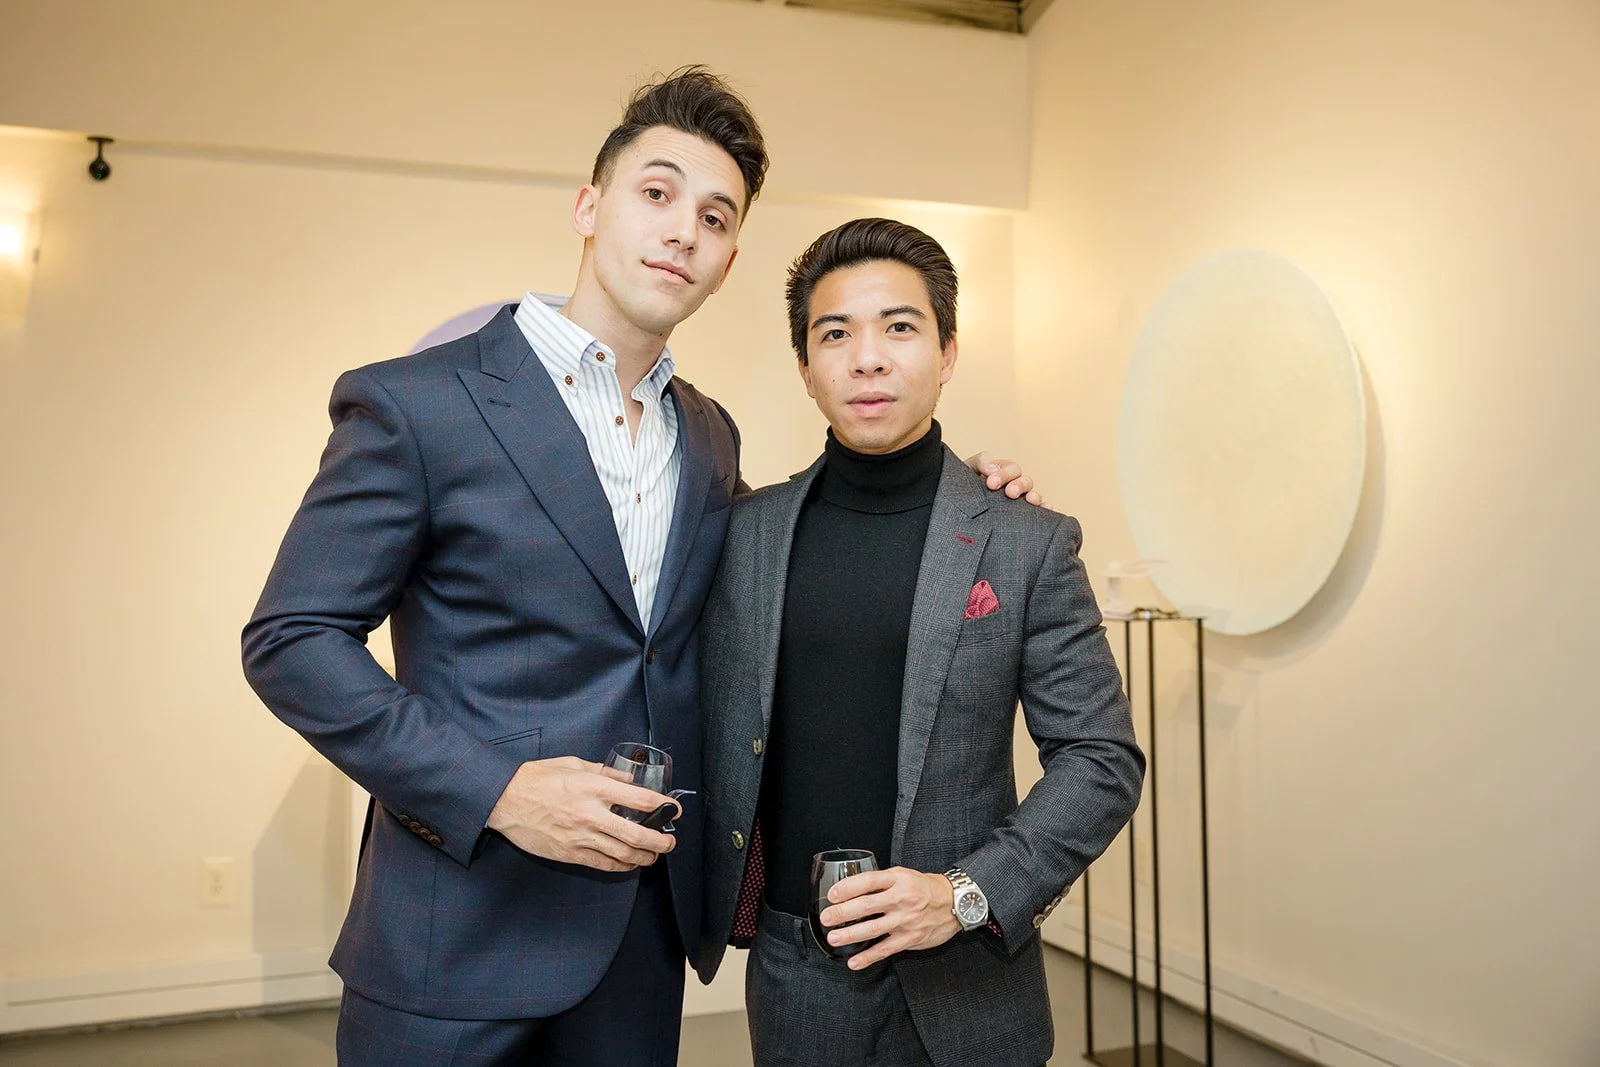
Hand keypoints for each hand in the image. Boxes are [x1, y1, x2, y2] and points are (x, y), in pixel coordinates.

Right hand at [486, 756, 677, 871]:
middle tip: (670, 842)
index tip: (674, 809)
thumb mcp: (572, 763)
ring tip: (654, 855)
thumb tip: (628, 779)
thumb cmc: (535, 778)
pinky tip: (630, 863)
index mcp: (593, 787)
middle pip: (636, 833)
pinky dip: (621, 866)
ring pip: (623, 854)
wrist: (503, 800)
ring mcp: (580, 836)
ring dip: (645, 857)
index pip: (639, 798)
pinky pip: (602, 864)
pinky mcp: (569, 853)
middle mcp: (590, 813)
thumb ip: (604, 772)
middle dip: (660, 841)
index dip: (662, 805)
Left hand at [820, 867, 960, 969]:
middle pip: (867, 905)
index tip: (832, 895)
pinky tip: (854, 962)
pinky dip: (868, 957)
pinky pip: (885, 949)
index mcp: (898, 879)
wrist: (955, 903)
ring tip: (834, 938)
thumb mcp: (904, 875)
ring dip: (850, 935)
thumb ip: (881, 882)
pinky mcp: (910, 939)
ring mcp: (906, 920)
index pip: (869, 881)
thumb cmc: (925, 888)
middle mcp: (902, 898)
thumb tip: (851, 889)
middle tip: (826, 917)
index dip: (848, 887)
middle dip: (843, 913)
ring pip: (873, 929)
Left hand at [965, 452, 1045, 507]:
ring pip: (1032, 495)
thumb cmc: (963, 486)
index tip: (991, 483)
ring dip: (1034, 496)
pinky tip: (1047, 509)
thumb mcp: (968, 469)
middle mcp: (1013, 485)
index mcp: (1002, 472)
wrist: (958, 510)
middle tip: (1010, 493)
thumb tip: (993, 468)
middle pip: (1024, 481)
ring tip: (1031, 500)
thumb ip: (981, 463)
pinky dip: (1045, 509)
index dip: (1003, 474)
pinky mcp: (1022, 516)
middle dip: (1018, 485)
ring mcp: (1019, 501)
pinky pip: (1038, 511)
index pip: (1010, 468)